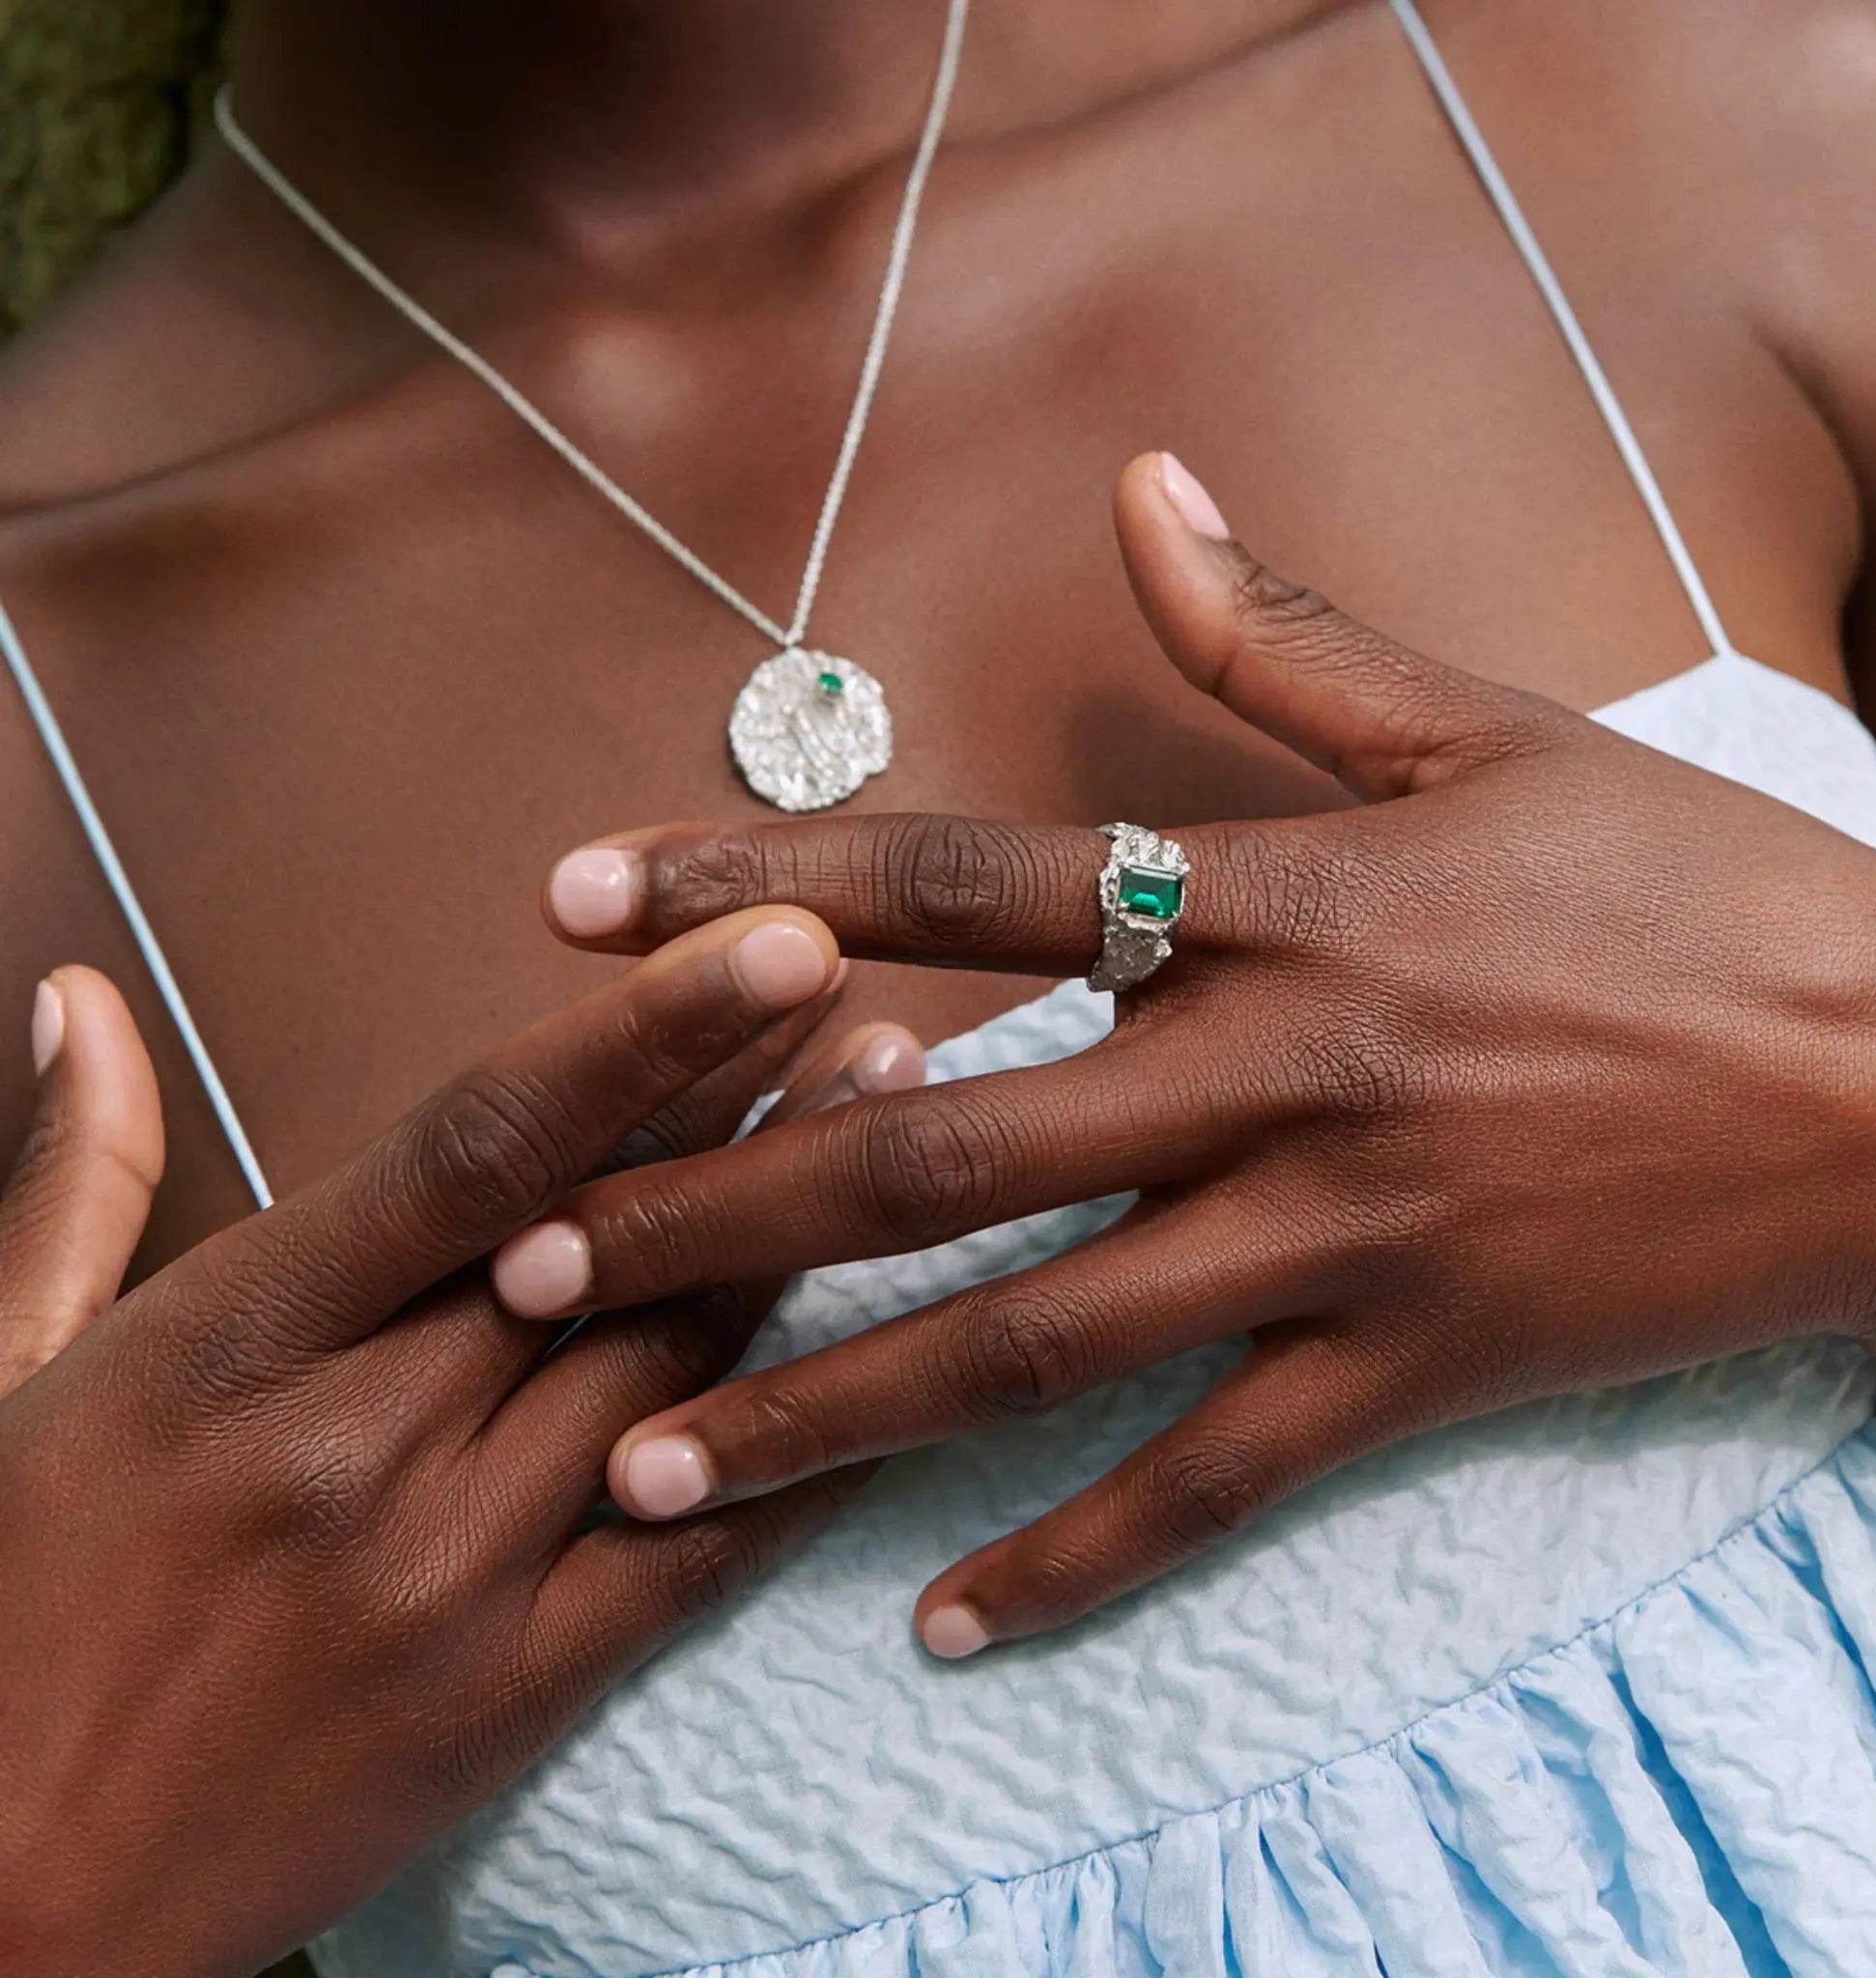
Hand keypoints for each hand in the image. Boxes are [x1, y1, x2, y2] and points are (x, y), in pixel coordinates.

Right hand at [0, 916, 919, 1977]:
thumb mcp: (5, 1371)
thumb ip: (76, 1178)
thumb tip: (81, 998)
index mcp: (235, 1340)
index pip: (481, 1143)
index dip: (643, 1031)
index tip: (761, 942)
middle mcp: (362, 1445)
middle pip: (610, 1234)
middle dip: (749, 1098)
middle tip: (859, 990)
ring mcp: (452, 1577)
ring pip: (675, 1365)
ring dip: (801, 1233)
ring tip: (900, 1121)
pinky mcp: (512, 1695)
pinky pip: (702, 1550)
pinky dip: (808, 1449)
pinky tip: (895, 1360)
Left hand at [505, 452, 1875, 1657]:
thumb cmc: (1686, 892)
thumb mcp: (1485, 737)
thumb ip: (1284, 638)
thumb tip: (1144, 487)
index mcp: (1271, 902)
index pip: (958, 880)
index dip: (752, 882)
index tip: (574, 909)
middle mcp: (1269, 1074)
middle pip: (934, 1140)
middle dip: (716, 1203)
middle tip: (525, 1257)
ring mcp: (1330, 1241)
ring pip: (1028, 1338)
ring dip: (821, 1410)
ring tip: (641, 1474)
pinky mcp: (1403, 1373)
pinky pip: (1205, 1487)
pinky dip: (1067, 1559)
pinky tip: (934, 1622)